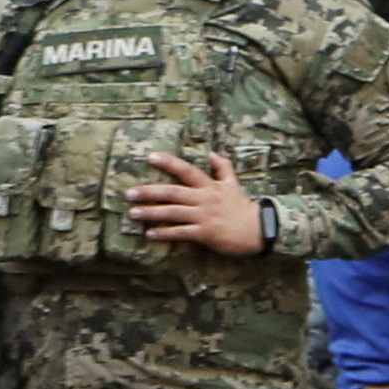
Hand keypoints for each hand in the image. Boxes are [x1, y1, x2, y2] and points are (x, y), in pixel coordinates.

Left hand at [128, 150, 266, 256]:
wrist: (259, 228)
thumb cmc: (242, 207)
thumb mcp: (233, 184)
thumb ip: (223, 168)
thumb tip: (212, 154)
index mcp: (210, 186)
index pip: (186, 170)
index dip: (168, 163)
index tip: (150, 157)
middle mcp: (204, 199)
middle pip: (173, 192)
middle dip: (149, 192)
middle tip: (129, 193)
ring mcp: (204, 216)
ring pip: (173, 212)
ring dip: (151, 213)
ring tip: (133, 213)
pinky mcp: (205, 233)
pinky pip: (181, 232)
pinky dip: (165, 233)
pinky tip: (150, 234)